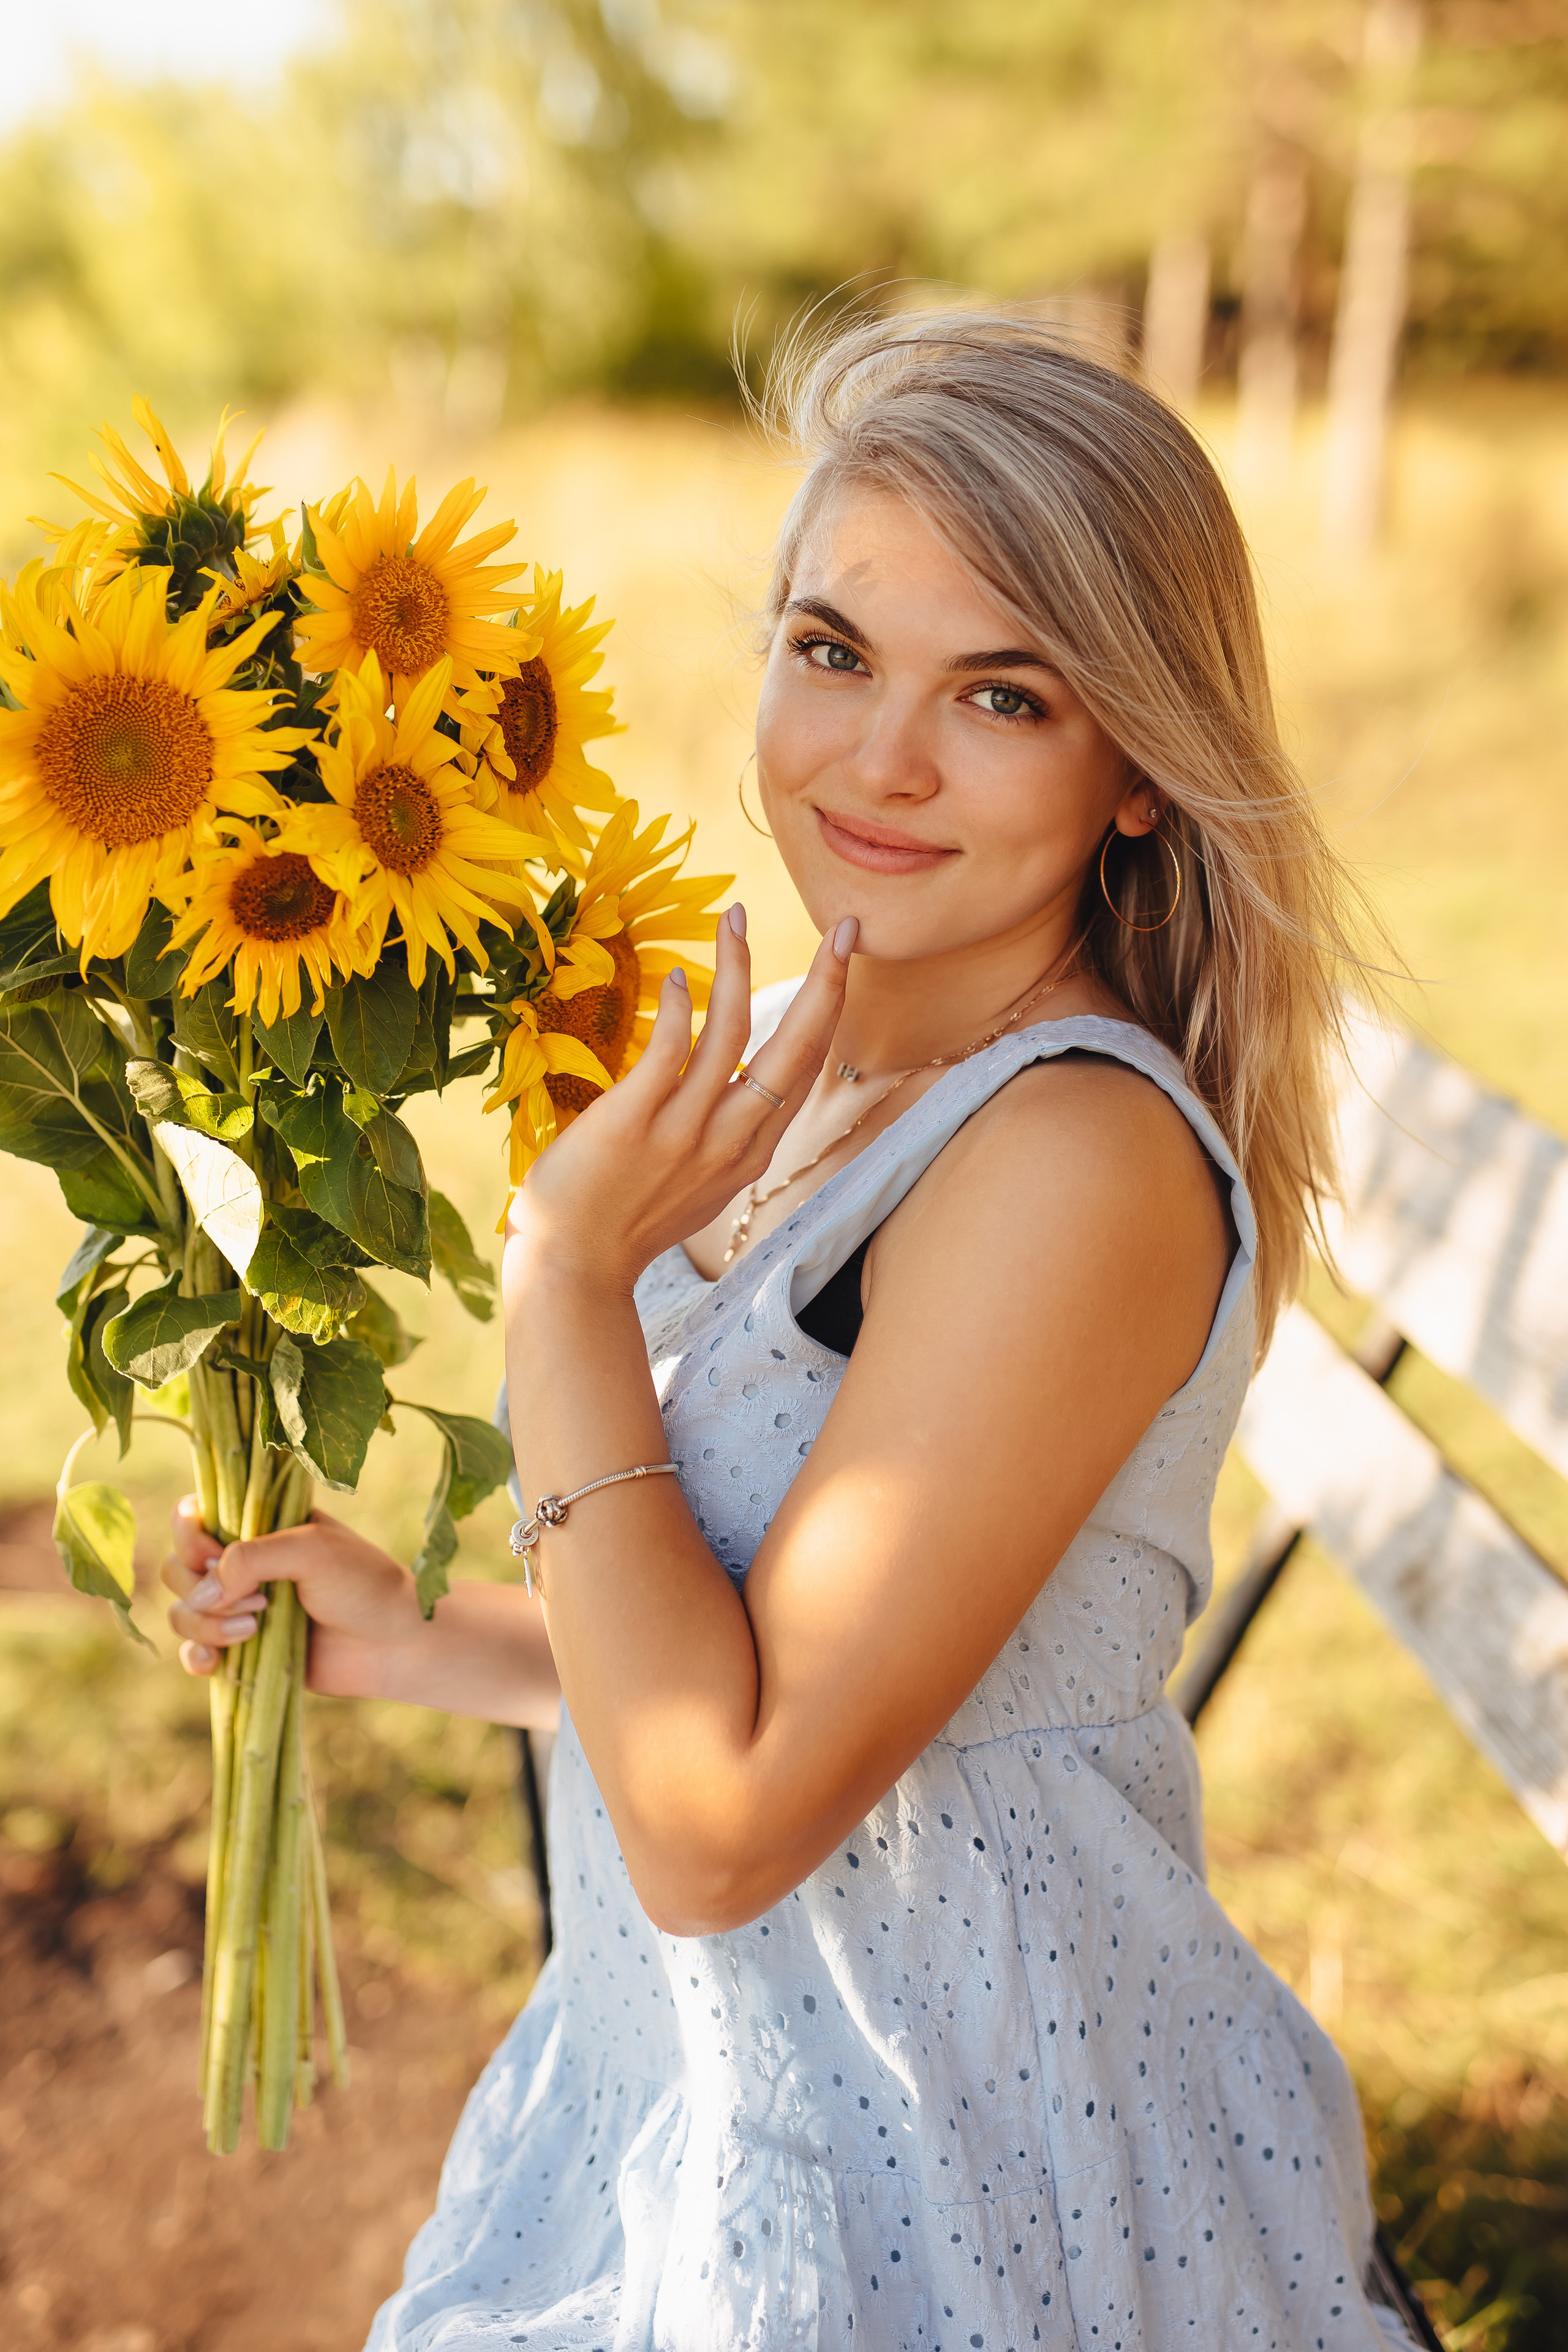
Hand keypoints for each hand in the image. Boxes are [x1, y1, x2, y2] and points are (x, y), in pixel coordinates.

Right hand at [162, 1495, 425, 1698]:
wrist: (393, 1643)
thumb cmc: (363, 1584)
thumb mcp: (312, 1550)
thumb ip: (252, 1557)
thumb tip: (203, 1591)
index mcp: (258, 1525)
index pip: (191, 1517)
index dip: (190, 1537)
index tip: (216, 1556)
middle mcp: (241, 1564)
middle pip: (177, 1568)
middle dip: (201, 1588)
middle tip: (259, 1599)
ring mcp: (238, 1608)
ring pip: (182, 1612)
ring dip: (207, 1625)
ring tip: (255, 1628)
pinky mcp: (242, 1650)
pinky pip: (193, 1654)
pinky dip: (197, 1657)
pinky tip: (217, 1663)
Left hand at [508, 905, 858, 1289]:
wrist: (574, 1268)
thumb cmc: (628, 1221)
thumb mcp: (700, 1184)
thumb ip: (727, 1138)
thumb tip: (738, 1092)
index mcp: (751, 1152)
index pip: (805, 1069)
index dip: (829, 1010)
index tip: (842, 958)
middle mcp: (730, 1141)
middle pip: (795, 1050)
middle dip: (826, 984)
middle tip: (844, 927)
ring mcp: (684, 1133)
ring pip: (732, 1037)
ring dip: (739, 969)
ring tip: (736, 919)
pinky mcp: (634, 1123)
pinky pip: (669, 1053)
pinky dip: (679, 1008)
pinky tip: (677, 974)